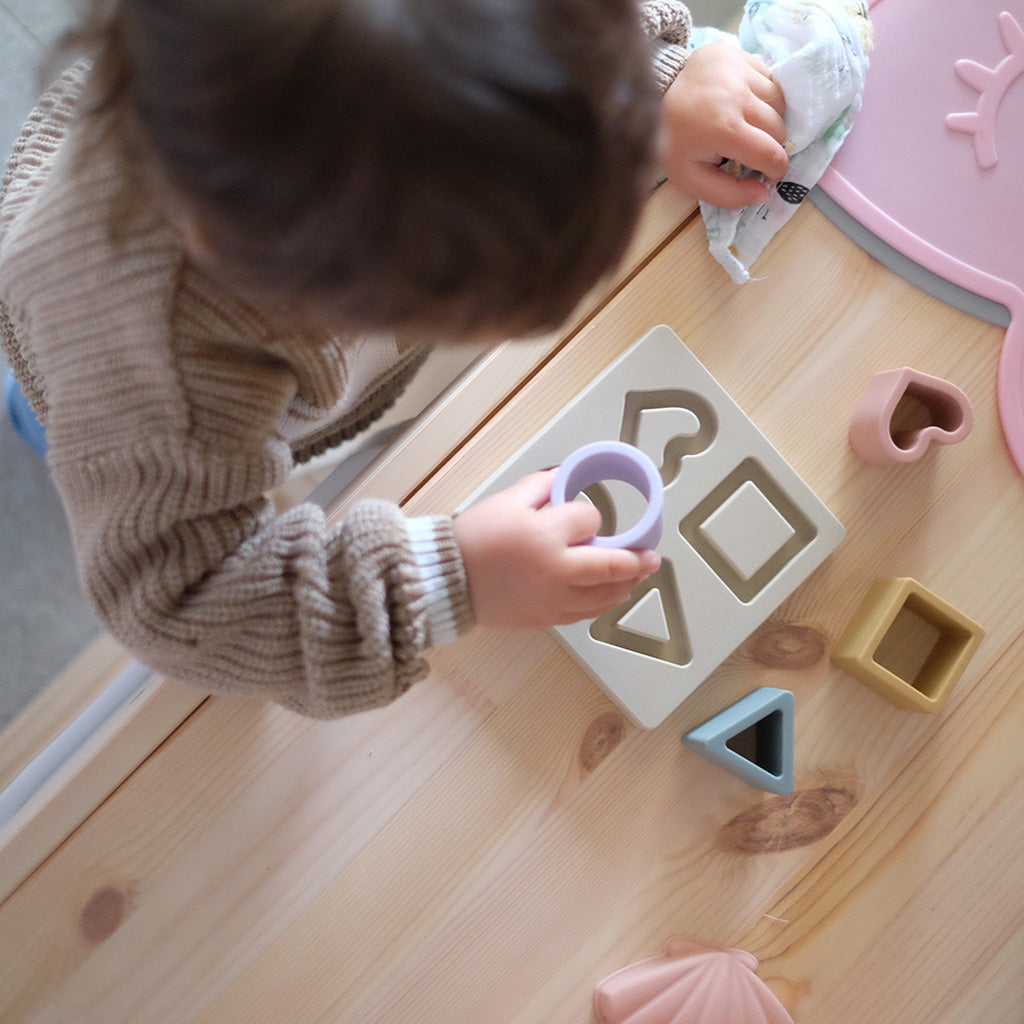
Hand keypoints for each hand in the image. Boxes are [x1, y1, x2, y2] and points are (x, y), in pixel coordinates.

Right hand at [454, 470, 659, 629]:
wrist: (446, 580)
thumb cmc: (474, 536)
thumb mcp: (508, 498)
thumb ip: (544, 485)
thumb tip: (569, 476)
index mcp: (547, 535)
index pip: (590, 521)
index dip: (592, 516)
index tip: (584, 516)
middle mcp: (558, 570)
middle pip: (612, 566)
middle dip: (637, 560)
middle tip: (652, 558)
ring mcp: (554, 599)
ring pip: (604, 596)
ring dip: (625, 585)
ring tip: (636, 577)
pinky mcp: (545, 619)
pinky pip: (584, 614)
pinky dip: (601, 604)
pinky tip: (608, 596)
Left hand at [659, 43, 788, 207]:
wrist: (653, 94)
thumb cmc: (672, 141)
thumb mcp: (691, 178)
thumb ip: (728, 194)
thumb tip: (763, 193)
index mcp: (724, 128)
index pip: (770, 154)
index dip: (776, 170)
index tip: (769, 176)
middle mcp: (737, 95)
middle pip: (778, 128)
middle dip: (770, 145)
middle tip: (748, 150)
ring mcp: (739, 70)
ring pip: (779, 102)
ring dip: (769, 119)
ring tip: (746, 125)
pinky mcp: (739, 54)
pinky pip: (770, 78)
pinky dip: (763, 95)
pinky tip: (742, 102)